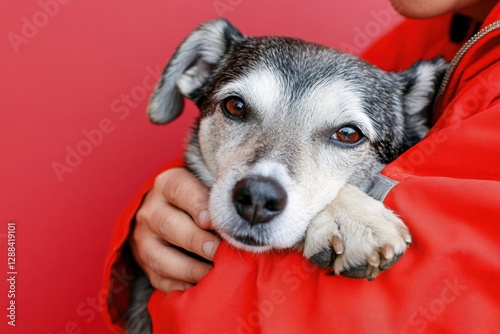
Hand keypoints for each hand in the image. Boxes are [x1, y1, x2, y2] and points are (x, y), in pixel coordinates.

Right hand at [130, 168, 220, 292]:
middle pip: (168, 224)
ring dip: (188, 267)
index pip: (179, 190)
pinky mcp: (144, 264)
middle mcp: (150, 210)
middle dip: (195, 240)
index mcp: (166, 184)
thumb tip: (245, 213)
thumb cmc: (197, 199)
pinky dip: (179, 286)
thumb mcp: (204, 187)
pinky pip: (158, 278)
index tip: (212, 221)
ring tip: (211, 273)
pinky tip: (199, 288)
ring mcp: (144, 239)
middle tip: (217, 250)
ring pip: (158, 255)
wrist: (167, 211)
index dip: (197, 205)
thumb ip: (220, 196)